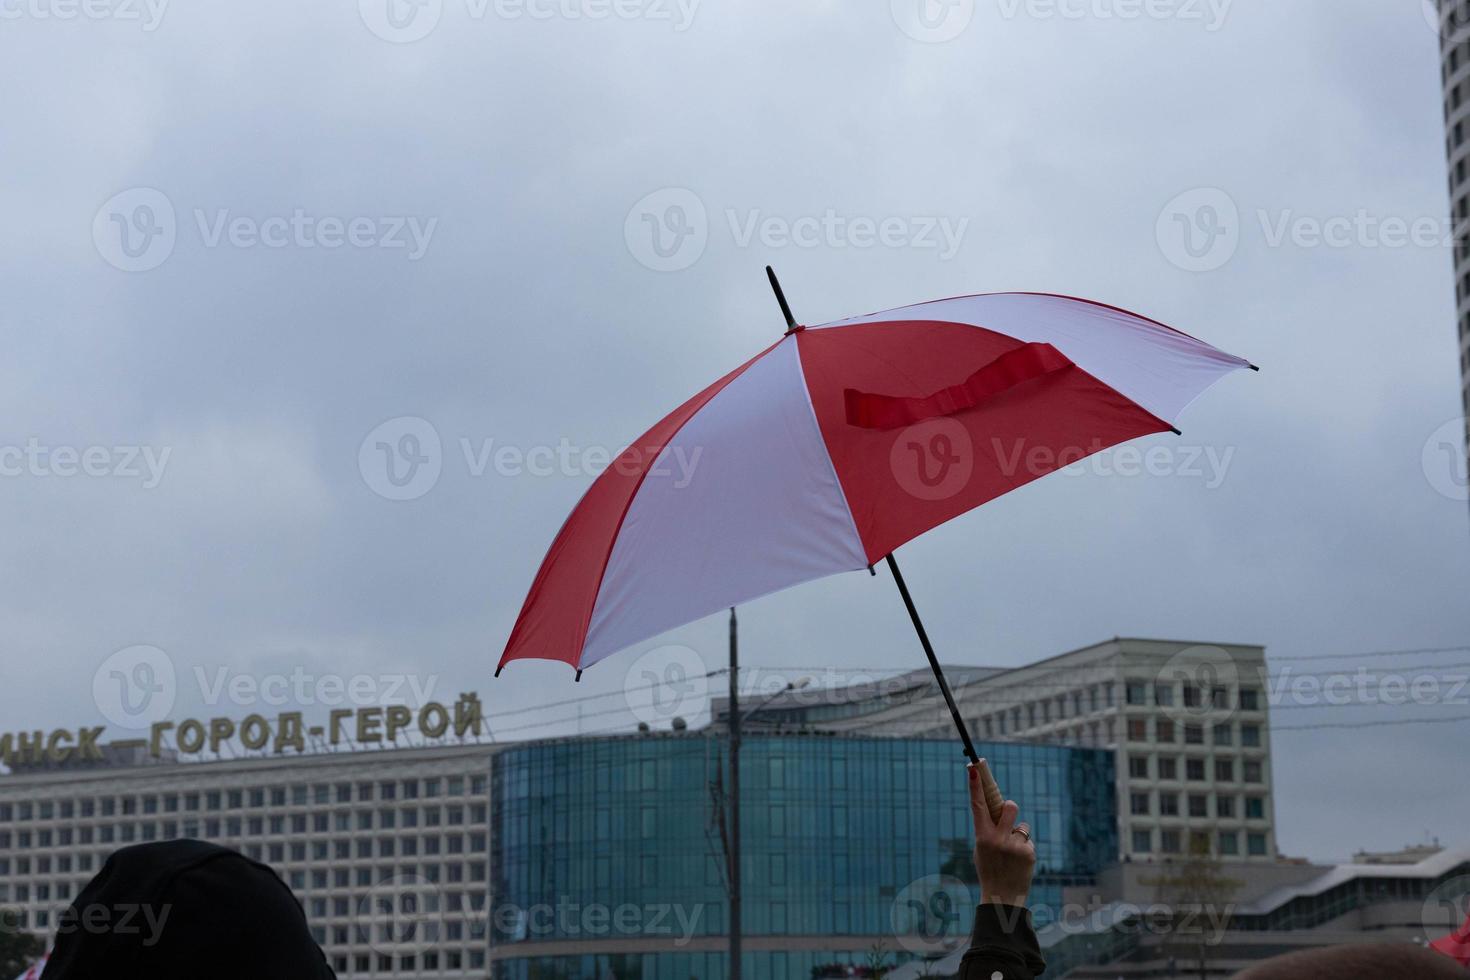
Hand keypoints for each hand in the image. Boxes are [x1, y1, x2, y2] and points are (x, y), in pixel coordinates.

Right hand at [968, 760, 1035, 907]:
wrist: (1002, 897)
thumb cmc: (989, 869)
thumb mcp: (981, 849)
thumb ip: (988, 829)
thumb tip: (999, 809)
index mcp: (982, 837)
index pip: (978, 806)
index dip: (975, 786)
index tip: (974, 768)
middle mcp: (998, 839)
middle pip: (1009, 807)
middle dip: (1010, 807)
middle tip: (1008, 812)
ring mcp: (1015, 846)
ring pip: (1022, 826)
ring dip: (1018, 834)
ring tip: (1012, 853)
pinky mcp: (1029, 853)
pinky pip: (1028, 840)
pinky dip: (1024, 849)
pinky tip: (1019, 863)